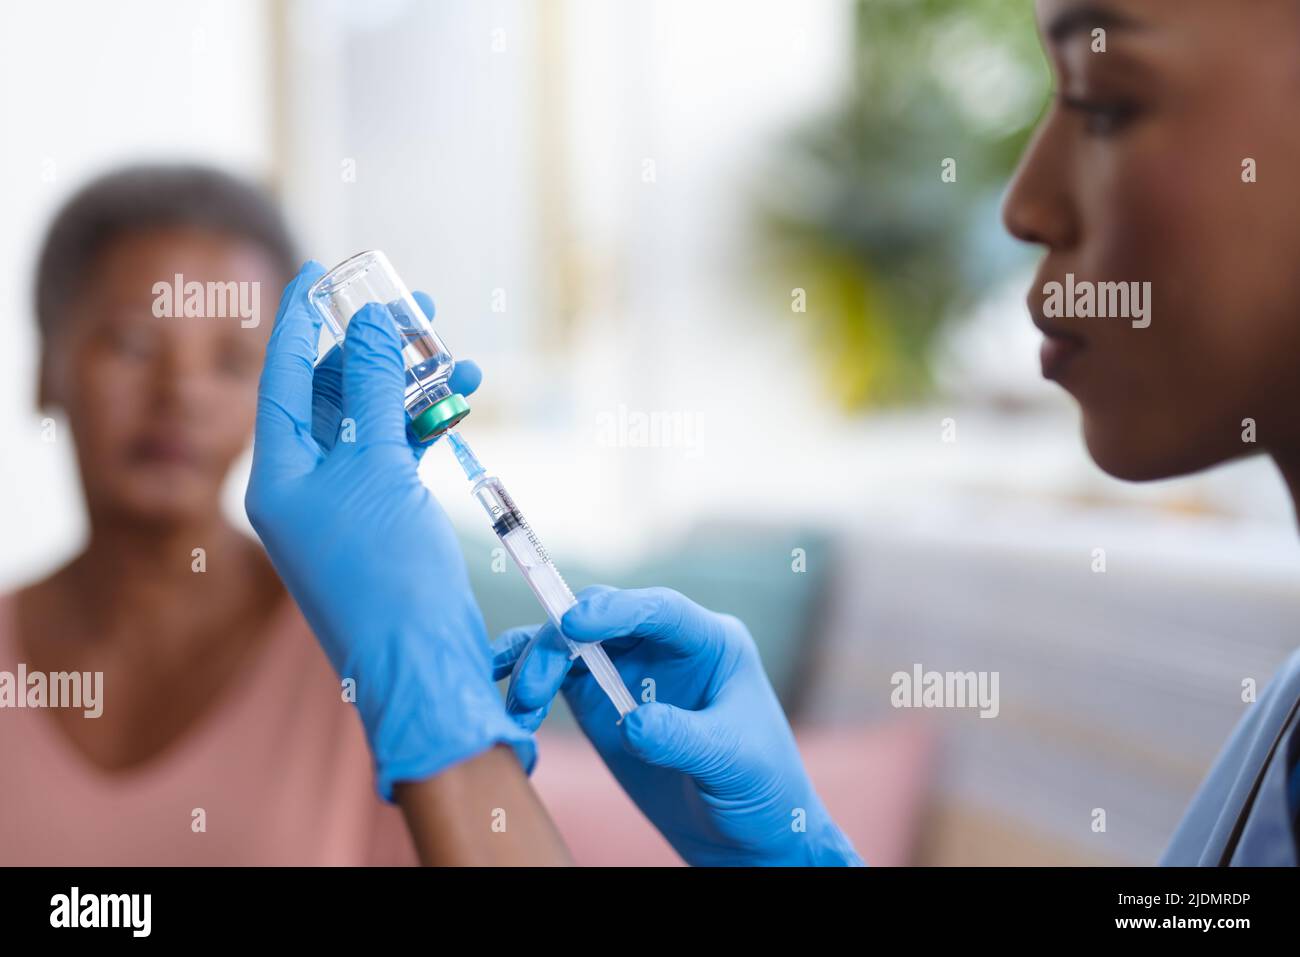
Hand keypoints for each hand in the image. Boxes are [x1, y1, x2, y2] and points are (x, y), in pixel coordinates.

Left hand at [247, 260, 532, 800]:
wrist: (423, 661)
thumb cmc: (389, 573)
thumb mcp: (379, 468)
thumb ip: (377, 390)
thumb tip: (372, 323)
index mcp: (279, 475)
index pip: (283, 379)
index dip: (303, 321)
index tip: (320, 272)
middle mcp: (305, 486)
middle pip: (333, 395)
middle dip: (376, 351)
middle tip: (415, 309)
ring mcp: (346, 505)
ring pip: (375, 423)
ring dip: (415, 389)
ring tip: (456, 358)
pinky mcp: (386, 520)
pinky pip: (401, 455)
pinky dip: (427, 427)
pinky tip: (460, 402)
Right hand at [494, 586, 861, 865]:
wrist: (746, 832)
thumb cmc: (761, 786)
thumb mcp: (733, 761)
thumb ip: (683, 737)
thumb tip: (632, 723)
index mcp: (709, 642)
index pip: (659, 610)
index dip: (616, 609)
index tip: (574, 624)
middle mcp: (663, 645)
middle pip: (601, 621)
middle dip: (559, 643)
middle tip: (532, 689)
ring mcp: (628, 670)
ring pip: (569, 644)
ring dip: (534, 664)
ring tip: (519, 708)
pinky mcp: (600, 701)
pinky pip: (556, 678)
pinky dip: (525, 683)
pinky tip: (501, 696)